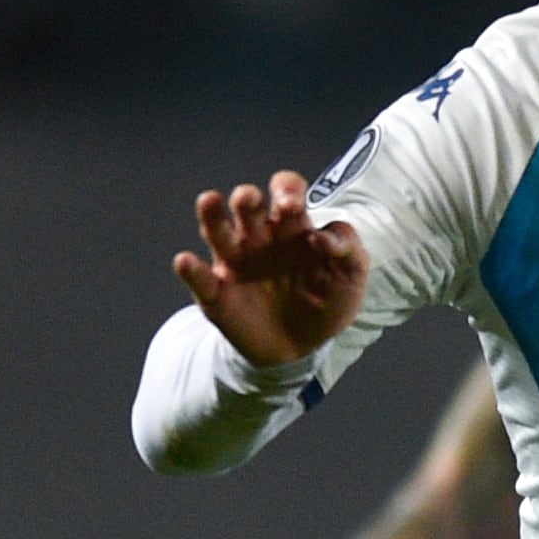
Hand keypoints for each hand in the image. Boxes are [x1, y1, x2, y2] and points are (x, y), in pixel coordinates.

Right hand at [172, 171, 367, 366]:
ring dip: (212, 216)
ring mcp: (234, 263)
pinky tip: (186, 262)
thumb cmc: (328, 302)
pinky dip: (191, 270)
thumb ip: (348, 249)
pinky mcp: (216, 294)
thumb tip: (322, 235)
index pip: (286, 191)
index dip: (286, 190)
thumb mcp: (352, 277)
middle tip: (248, 199)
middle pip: (248, 206)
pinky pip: (200, 279)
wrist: (304, 348)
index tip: (291, 205)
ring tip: (209, 201)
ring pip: (217, 231)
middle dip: (247, 198)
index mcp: (292, 225)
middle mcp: (259, 236)